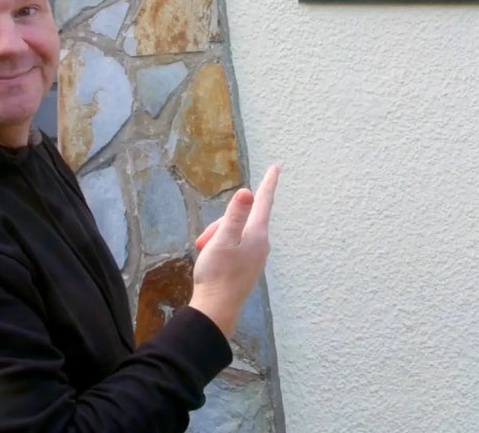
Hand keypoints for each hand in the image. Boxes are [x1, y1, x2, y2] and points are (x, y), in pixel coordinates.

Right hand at [189, 165, 279, 337]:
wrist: (216, 310)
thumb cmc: (217, 274)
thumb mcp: (222, 240)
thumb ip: (235, 215)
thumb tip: (247, 192)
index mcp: (257, 234)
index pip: (263, 201)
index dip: (268, 183)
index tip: (276, 167)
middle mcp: (261, 244)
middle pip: (242, 218)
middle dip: (221, 223)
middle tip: (202, 241)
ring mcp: (256, 256)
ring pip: (236, 232)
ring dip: (218, 236)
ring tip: (203, 251)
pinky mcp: (248, 266)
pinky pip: (236, 245)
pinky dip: (221, 246)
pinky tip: (211, 258)